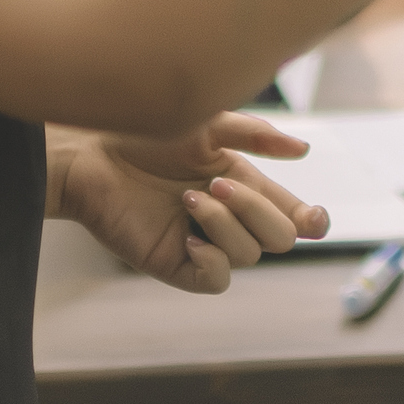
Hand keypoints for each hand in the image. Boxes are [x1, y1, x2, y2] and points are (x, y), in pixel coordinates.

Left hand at [50, 114, 330, 295]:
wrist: (90, 153)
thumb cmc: (143, 132)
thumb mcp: (206, 124)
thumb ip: (255, 136)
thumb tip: (304, 148)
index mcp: (243, 186)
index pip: (291, 214)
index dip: (311, 220)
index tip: (313, 216)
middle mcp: (228, 218)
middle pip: (278, 238)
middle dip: (257, 210)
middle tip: (217, 182)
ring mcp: (203, 242)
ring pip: (248, 255)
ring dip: (225, 224)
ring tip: (187, 197)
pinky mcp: (176, 264)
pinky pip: (215, 280)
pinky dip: (212, 259)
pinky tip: (189, 237)